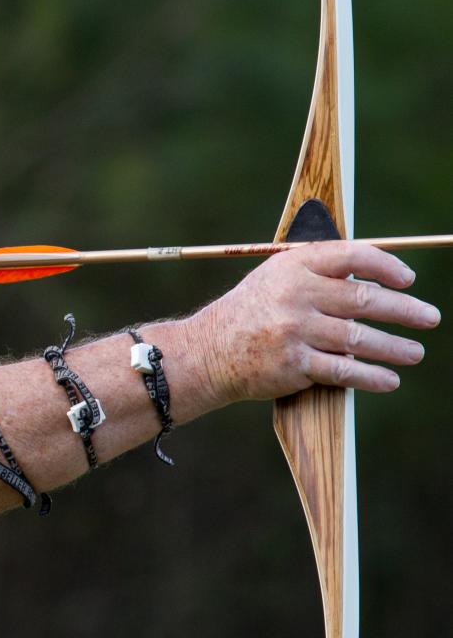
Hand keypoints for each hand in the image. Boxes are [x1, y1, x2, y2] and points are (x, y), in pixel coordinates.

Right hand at [192, 241, 439, 402]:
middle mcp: (295, 295)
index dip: (386, 266)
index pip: (351, 257)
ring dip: (394, 347)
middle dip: (404, 310)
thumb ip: (316, 274)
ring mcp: (294, 330)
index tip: (407, 279)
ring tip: (415, 352)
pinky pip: (343, 370)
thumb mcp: (274, 279)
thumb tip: (373, 280)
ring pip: (359, 338)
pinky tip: (389, 380)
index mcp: (293, 267)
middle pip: (363, 300)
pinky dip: (371, 376)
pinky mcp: (293, 363)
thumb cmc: (250, 313)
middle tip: (429, 317)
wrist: (208, 352)